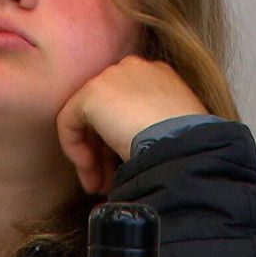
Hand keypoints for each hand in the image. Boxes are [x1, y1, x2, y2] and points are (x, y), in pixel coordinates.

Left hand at [56, 56, 207, 193]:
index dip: (121, 140)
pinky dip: (75, 148)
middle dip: (104, 153)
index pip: (128, 106)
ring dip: (92, 158)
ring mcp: (111, 77)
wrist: (182, 143)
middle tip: (107, 182)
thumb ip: (146, 128)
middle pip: (106, 113)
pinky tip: (90, 170)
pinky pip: (70, 121)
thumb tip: (124, 147)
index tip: (123, 167)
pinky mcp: (92, 92)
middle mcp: (132, 69)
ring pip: (89, 120)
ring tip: (98, 187)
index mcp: (157, 76)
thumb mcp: (170, 130)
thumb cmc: (185, 145)